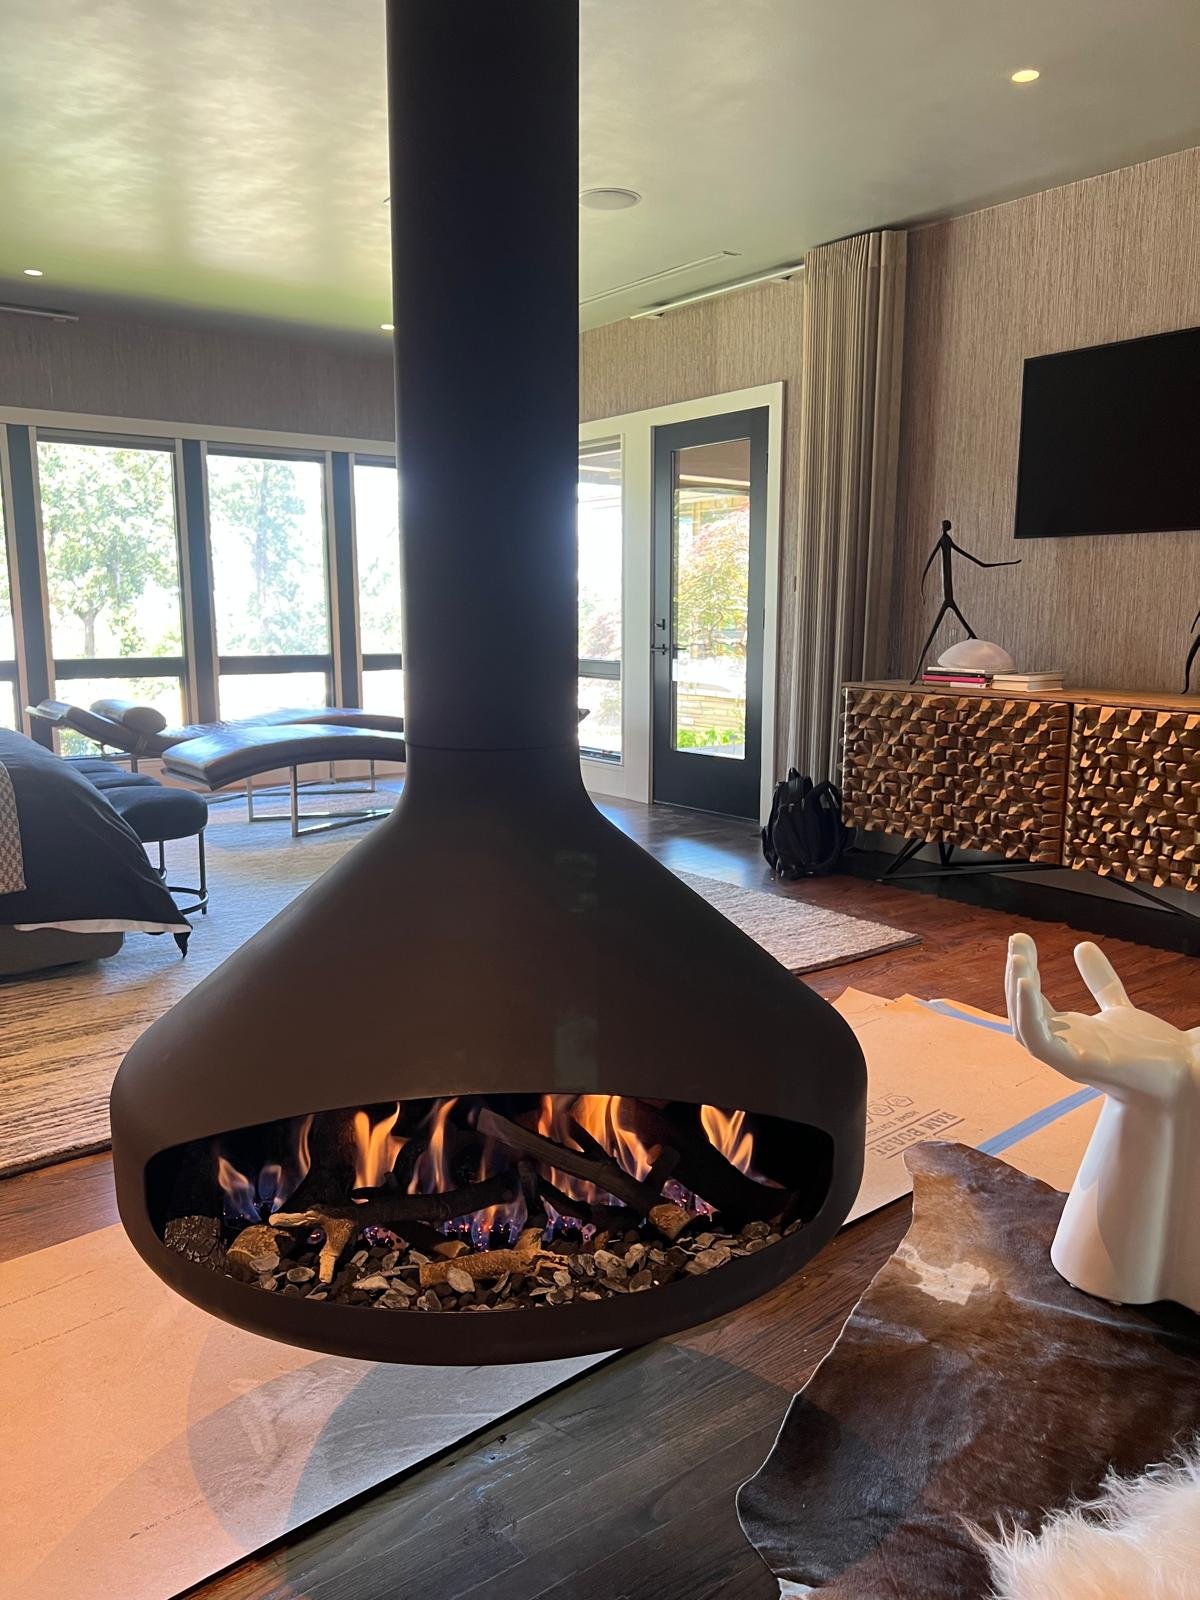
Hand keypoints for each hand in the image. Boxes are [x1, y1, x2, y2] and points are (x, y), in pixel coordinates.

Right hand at [1005, 933, 1197, 1094]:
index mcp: (1067, 1034)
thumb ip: (1100, 981)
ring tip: (1017, 959)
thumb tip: (1082, 946)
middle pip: (1022, 1011)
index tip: (1022, 939)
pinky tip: (1027, 984)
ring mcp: (1066, 1058)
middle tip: (1018, 939)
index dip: (1025, 971)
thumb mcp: (1119, 1007)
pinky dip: (1028, 1014)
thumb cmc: (1154, 1051)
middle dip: (1016, 974)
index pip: (1033, 1002)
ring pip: (1024, 1027)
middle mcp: (1062, 1047)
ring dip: (1016, 993)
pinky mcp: (1076, 1065)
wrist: (1185, 1074)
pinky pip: (1039, 1041)